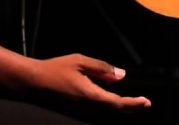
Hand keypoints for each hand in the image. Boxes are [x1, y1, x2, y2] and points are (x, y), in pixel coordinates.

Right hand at [23, 54, 151, 109]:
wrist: (32, 83)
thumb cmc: (55, 69)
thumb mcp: (80, 61)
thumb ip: (102, 68)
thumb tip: (121, 76)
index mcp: (91, 95)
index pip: (118, 103)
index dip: (134, 104)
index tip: (146, 101)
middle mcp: (88, 108)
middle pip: (115, 114)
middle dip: (131, 110)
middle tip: (143, 104)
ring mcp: (81, 112)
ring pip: (107, 117)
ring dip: (121, 112)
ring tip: (132, 105)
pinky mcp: (75, 113)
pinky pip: (97, 116)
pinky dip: (109, 111)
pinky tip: (110, 103)